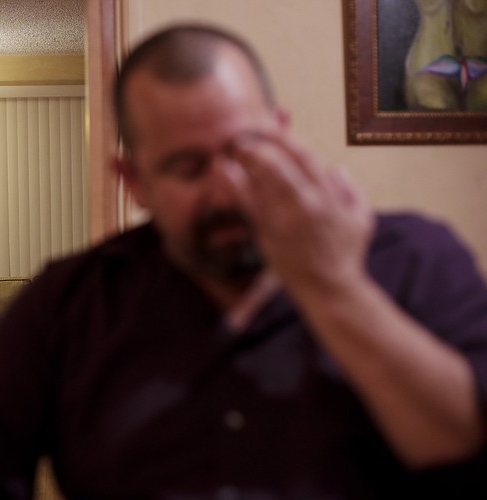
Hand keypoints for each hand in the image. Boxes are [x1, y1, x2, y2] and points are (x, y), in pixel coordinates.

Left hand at [228, 130, 374, 297]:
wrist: (328, 289)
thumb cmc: (345, 254)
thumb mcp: (361, 220)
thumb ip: (350, 191)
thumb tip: (335, 169)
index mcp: (328, 197)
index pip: (304, 156)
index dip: (286, 136)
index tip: (274, 123)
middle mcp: (305, 204)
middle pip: (279, 163)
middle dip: (261, 143)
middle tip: (247, 132)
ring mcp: (284, 219)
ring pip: (261, 180)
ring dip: (246, 159)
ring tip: (235, 145)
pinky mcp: (267, 233)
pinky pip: (248, 202)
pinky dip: (234, 182)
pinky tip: (225, 168)